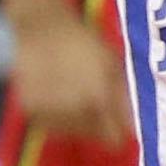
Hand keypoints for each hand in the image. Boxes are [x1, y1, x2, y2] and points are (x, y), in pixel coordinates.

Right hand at [11, 0, 136, 150]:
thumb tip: (133, 123)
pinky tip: (59, 98)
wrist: (40, 28)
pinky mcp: (31, 110)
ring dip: (78, 121)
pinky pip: (51, 125)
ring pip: (72, 132)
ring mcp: (50, 111)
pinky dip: (57, 117)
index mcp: (99, 97)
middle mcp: (74, 108)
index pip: (114, 136)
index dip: (120, 131)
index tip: (121, 124)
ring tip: (76, 96)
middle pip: (94, 136)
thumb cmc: (82, 41)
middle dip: (100, 124)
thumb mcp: (113, 63)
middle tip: (96, 102)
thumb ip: (124, 95)